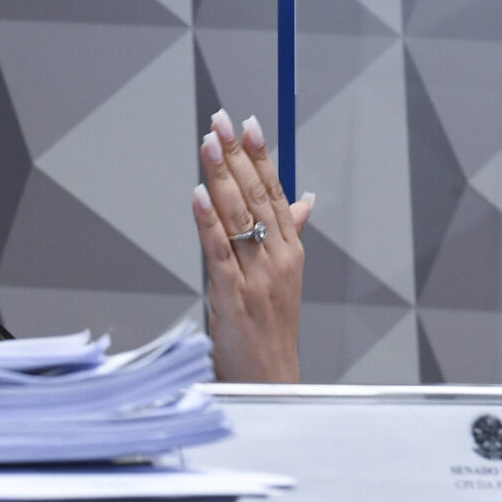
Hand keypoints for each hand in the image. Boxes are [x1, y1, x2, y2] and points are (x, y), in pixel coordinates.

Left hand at [192, 109, 312, 382]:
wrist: (270, 379)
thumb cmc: (272, 329)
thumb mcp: (286, 278)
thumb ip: (291, 235)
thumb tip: (304, 199)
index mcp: (291, 251)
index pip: (276, 192)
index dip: (260, 156)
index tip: (249, 124)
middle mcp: (277, 259)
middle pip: (256, 197)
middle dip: (236, 156)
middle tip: (221, 121)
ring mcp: (256, 276)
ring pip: (237, 217)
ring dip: (220, 178)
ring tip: (208, 144)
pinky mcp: (232, 296)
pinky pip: (218, 252)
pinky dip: (207, 222)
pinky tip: (198, 195)